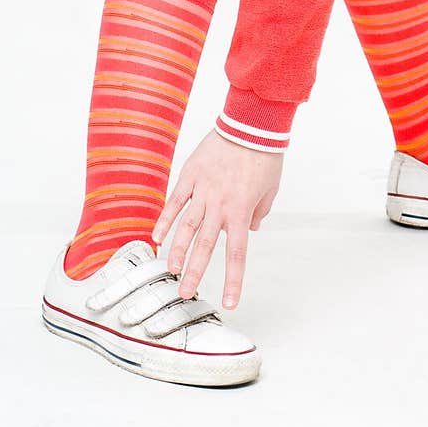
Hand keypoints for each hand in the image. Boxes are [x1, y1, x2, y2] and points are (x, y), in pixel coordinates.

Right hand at [150, 128, 283, 310]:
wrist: (252, 124)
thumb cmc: (265, 156)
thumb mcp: (271, 189)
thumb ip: (259, 212)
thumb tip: (250, 228)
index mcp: (240, 211)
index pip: (236, 253)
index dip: (233, 280)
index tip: (230, 303)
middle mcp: (219, 205)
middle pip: (205, 246)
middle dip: (195, 272)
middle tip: (184, 293)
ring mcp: (202, 190)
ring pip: (186, 226)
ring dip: (177, 250)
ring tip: (169, 270)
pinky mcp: (190, 174)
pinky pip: (175, 200)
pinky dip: (165, 218)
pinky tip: (156, 235)